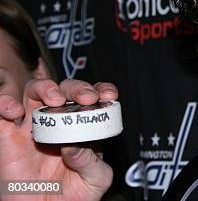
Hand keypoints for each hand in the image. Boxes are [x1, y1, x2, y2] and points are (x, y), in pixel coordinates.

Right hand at [0, 79, 117, 199]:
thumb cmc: (75, 197)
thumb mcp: (96, 179)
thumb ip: (91, 160)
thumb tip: (73, 144)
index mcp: (83, 127)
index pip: (92, 97)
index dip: (100, 90)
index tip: (108, 95)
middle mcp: (58, 122)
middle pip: (64, 89)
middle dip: (77, 87)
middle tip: (86, 98)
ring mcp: (32, 128)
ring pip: (34, 92)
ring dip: (45, 87)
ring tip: (55, 99)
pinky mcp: (8, 139)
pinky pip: (1, 114)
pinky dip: (4, 103)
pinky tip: (15, 111)